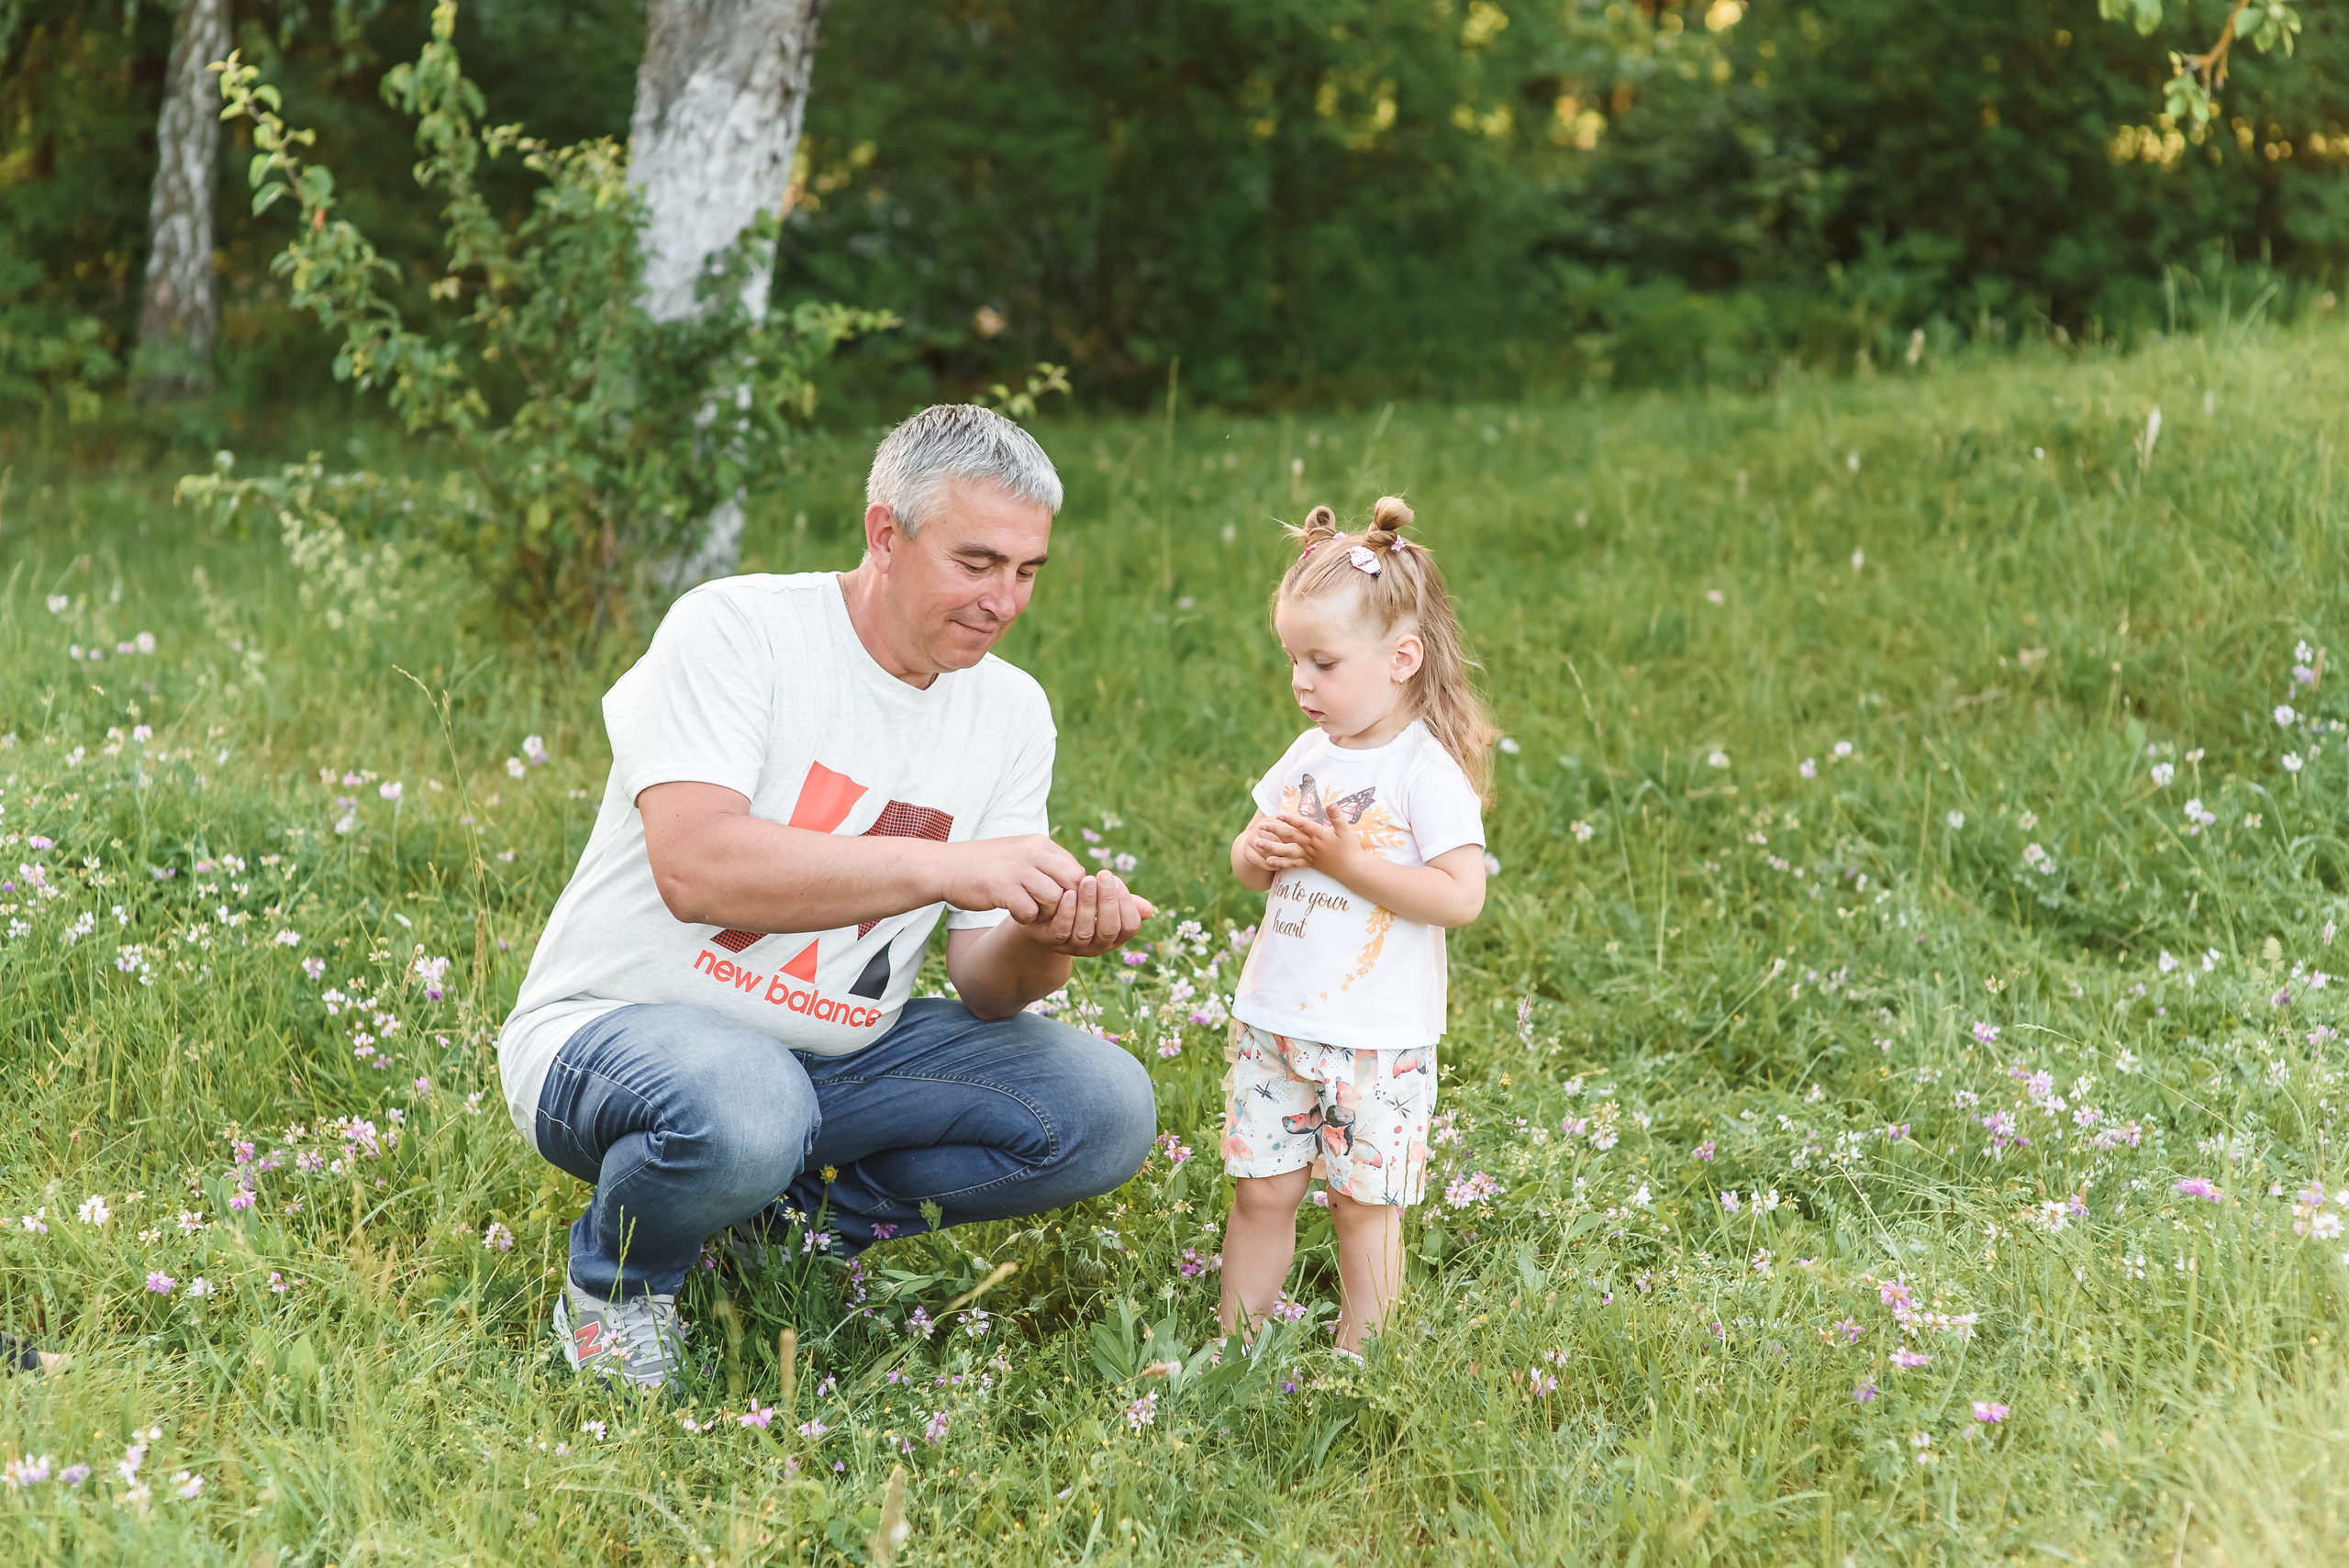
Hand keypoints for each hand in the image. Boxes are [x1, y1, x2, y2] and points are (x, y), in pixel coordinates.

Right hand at [939, 834, 1085, 922]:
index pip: (1075, 869)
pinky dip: (1025, 918)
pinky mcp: (1003, 888)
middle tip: (1048, 910)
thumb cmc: (987, 865)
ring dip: (1045, 912)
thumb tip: (1077, 881)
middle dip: (1065, 903)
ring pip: (1055, 899)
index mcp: (1038, 843)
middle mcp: (1031, 853)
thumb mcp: (1020, 854)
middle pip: (1071, 883)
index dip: (1072, 891)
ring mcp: (1017, 870)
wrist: (946, 867)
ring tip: (1030, 910)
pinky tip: (1013, 912)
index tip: (1057, 900)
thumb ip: (1046, 863)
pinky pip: (1031, 911)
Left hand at [1014, 871, 1155, 956]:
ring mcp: (1074, 946)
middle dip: (1108, 901)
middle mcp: (1096, 946)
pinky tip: (1069, 894)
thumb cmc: (1081, 904)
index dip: (1126, 904)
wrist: (1046, 915)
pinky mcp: (1051, 941)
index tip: (1116, 881)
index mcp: (1114, 937)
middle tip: (1104, 875)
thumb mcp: (1103, 902)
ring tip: (1087, 880)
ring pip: (1085, 930)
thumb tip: (1148, 909)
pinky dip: (1067, 912)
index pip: (1129, 927)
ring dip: (1088, 904)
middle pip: (1109, 929)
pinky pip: (1062, 931)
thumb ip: (1124, 903)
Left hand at [1255, 812, 1361, 875]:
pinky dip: (1280, 863)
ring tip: (1258, 845)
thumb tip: (1331, 802)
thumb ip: (1337, 816)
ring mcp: (1308, 856)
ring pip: (1287, 851)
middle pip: (1290, 837)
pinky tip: (1267, 861)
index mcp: (1319, 834)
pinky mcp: (1308, 864)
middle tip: (1260, 827)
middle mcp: (1311, 845)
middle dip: (1274, 831)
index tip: (1278, 815)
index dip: (1290, 819)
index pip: (1302, 825)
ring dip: (1272, 848)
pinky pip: (1291, 864)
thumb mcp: (1346, 829)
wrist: (1352, 869)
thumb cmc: (1350, 848)